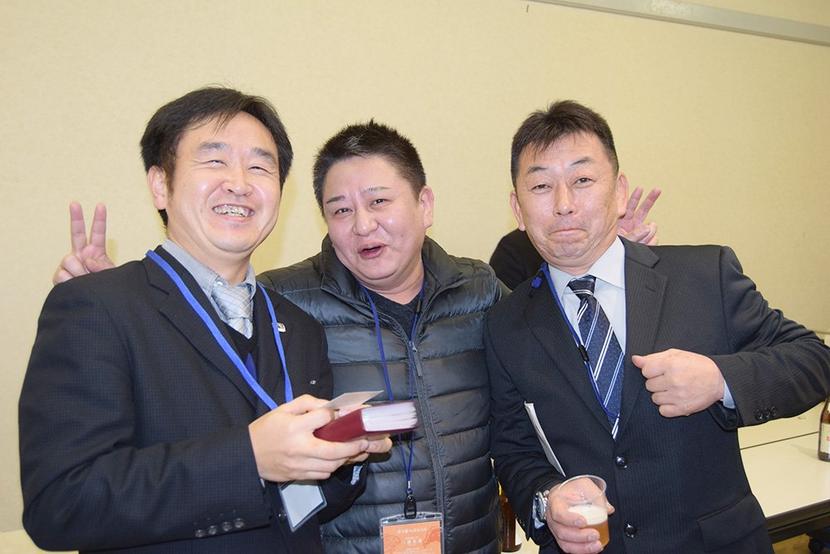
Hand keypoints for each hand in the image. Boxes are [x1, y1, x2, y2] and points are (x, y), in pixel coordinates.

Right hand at [53, 202, 114, 283]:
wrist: (95, 304)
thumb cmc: (105, 288)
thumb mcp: (110, 276)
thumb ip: (101, 266)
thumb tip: (86, 260)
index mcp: (96, 251)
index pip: (97, 233)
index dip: (99, 220)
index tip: (101, 205)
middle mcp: (81, 254)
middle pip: (76, 233)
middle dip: (76, 218)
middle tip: (75, 203)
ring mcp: (70, 264)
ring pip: (69, 260)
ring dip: (79, 273)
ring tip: (85, 280)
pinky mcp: (60, 276)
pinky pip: (62, 275)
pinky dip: (70, 282)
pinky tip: (75, 286)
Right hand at [249, 395, 384, 481]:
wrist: (247, 454)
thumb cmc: (267, 429)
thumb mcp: (284, 408)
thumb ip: (308, 403)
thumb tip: (330, 406)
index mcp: (294, 426)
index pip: (323, 418)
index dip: (337, 415)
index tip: (345, 414)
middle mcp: (298, 447)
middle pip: (334, 450)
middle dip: (353, 447)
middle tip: (364, 442)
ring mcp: (298, 465)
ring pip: (331, 466)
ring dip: (344, 459)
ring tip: (353, 451)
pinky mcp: (298, 476)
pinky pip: (322, 474)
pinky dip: (332, 468)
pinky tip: (336, 460)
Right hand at [547, 478, 613, 553]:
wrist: (563, 494)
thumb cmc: (572, 489)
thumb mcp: (583, 484)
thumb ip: (595, 494)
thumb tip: (608, 509)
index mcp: (556, 502)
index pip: (558, 513)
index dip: (570, 519)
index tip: (584, 521)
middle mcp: (552, 518)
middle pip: (562, 531)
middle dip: (580, 536)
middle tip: (595, 534)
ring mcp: (556, 529)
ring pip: (565, 543)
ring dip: (582, 547)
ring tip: (597, 545)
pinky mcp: (562, 537)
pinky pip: (569, 548)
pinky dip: (581, 550)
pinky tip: (592, 548)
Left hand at [617, 187, 660, 244]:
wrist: (613, 259)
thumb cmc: (612, 249)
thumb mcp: (622, 241)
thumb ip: (635, 234)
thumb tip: (650, 226)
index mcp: (622, 219)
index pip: (629, 204)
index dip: (635, 196)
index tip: (640, 188)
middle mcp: (631, 223)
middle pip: (642, 208)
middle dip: (650, 199)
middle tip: (657, 190)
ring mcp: (638, 231)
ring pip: (650, 225)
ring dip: (652, 229)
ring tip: (647, 233)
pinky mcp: (644, 239)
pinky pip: (653, 238)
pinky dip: (652, 240)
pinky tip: (649, 242)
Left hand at [634, 349, 724, 416]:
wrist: (719, 380)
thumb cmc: (696, 366)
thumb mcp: (676, 355)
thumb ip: (653, 357)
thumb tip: (635, 360)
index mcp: (671, 365)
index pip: (645, 370)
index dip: (652, 370)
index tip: (660, 370)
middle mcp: (673, 381)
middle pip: (649, 385)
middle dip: (657, 382)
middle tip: (670, 379)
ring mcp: (678, 396)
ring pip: (655, 398)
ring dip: (662, 394)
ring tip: (673, 389)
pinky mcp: (682, 409)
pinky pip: (663, 411)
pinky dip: (667, 406)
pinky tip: (675, 399)